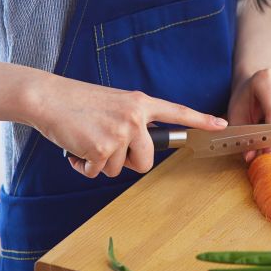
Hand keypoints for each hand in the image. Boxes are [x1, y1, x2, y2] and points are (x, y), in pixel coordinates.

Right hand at [25, 75, 228, 178]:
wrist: (49, 98)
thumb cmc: (79, 103)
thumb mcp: (116, 104)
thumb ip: (135, 120)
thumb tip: (143, 147)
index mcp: (140, 103)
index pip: (177, 112)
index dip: (200, 120)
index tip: (221, 125)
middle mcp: (135, 117)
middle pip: (146, 160)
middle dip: (127, 162)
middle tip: (107, 146)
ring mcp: (119, 133)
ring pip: (119, 168)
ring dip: (101, 162)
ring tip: (87, 140)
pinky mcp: (101, 148)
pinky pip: (97, 172)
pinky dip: (84, 166)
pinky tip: (76, 147)